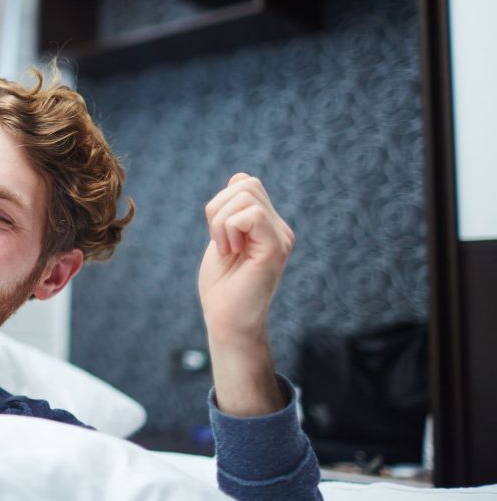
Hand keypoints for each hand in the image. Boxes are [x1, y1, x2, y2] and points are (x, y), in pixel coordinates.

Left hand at [198, 173, 293, 414]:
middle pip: (246, 183)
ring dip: (221, 222)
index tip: (219, 235)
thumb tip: (239, 178)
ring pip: (245, 194)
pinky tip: (231, 254)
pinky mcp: (276, 249)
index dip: (221, 202)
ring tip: (226, 250)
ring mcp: (281, 238)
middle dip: (218, 208)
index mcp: (268, 225)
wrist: (227, 322)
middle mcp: (280, 229)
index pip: (245, 182)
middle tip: (220, 243)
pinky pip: (250, 215)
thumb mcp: (223, 239)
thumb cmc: (222, 287)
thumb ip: (231, 211)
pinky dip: (228, 230)